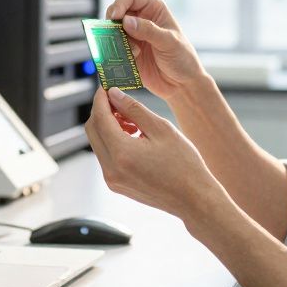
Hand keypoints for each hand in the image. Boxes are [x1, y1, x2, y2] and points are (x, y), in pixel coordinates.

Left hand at [84, 87, 227, 221]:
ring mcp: (112, 180)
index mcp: (122, 153)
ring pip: (98, 143)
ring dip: (108, 127)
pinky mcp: (117, 185)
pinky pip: (106, 157)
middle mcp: (111, 169)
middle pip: (92, 130)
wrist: (193, 198)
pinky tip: (134, 137)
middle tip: (120, 102)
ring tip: (133, 122)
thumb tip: (114, 94)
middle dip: (102, 112)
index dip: (101, 99)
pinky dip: (114, 142)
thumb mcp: (161, 129)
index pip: (100, 118)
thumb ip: (134, 110)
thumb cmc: (184, 164)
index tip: (107, 87)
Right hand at [105, 0, 206, 100]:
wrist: (182, 83)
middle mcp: (141, 19)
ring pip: (112, 31)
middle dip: (113, 25)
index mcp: (153, 8)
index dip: (119, 4)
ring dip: (115, 41)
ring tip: (132, 53)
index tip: (115, 17)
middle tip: (116, 37)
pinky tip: (129, 61)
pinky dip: (114, 53)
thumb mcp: (169, 42)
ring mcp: (133, 36)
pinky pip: (113, 48)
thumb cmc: (182, 58)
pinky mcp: (127, 52)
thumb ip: (148, 30)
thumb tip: (126, 21)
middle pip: (116, 13)